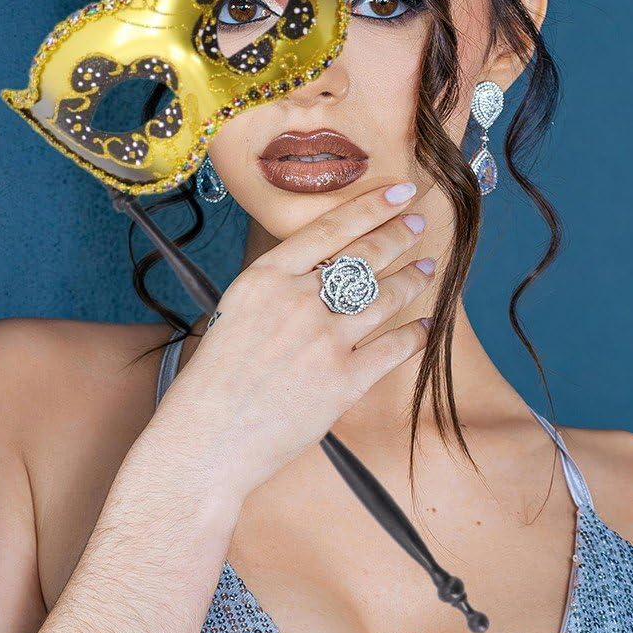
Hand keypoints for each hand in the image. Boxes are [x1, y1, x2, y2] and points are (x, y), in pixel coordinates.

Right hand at [149, 180, 434, 499]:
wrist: (205, 440)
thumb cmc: (213, 378)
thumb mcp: (236, 309)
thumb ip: (278, 285)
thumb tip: (322, 267)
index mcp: (265, 278)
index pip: (330, 229)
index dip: (372, 207)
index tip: (399, 192)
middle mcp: (298, 302)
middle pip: (364, 257)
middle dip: (398, 235)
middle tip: (418, 224)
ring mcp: (324, 341)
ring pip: (385, 298)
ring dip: (412, 279)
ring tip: (427, 268)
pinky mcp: (343, 383)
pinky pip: (393, 349)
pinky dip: (415, 334)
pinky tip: (424, 324)